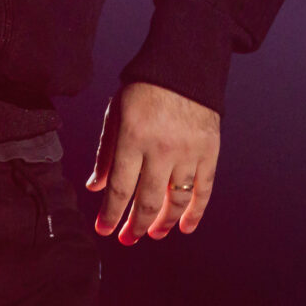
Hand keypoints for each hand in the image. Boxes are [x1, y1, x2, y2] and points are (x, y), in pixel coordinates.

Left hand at [86, 81, 220, 243]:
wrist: (184, 67)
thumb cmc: (144, 90)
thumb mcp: (116, 114)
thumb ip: (106, 153)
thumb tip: (95, 188)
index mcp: (133, 137)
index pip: (120, 187)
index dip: (111, 213)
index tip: (104, 230)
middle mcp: (162, 148)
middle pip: (147, 200)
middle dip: (135, 226)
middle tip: (127, 239)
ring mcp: (189, 152)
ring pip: (176, 200)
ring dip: (163, 223)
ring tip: (153, 233)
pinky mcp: (210, 152)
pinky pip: (204, 190)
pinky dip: (195, 213)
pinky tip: (185, 227)